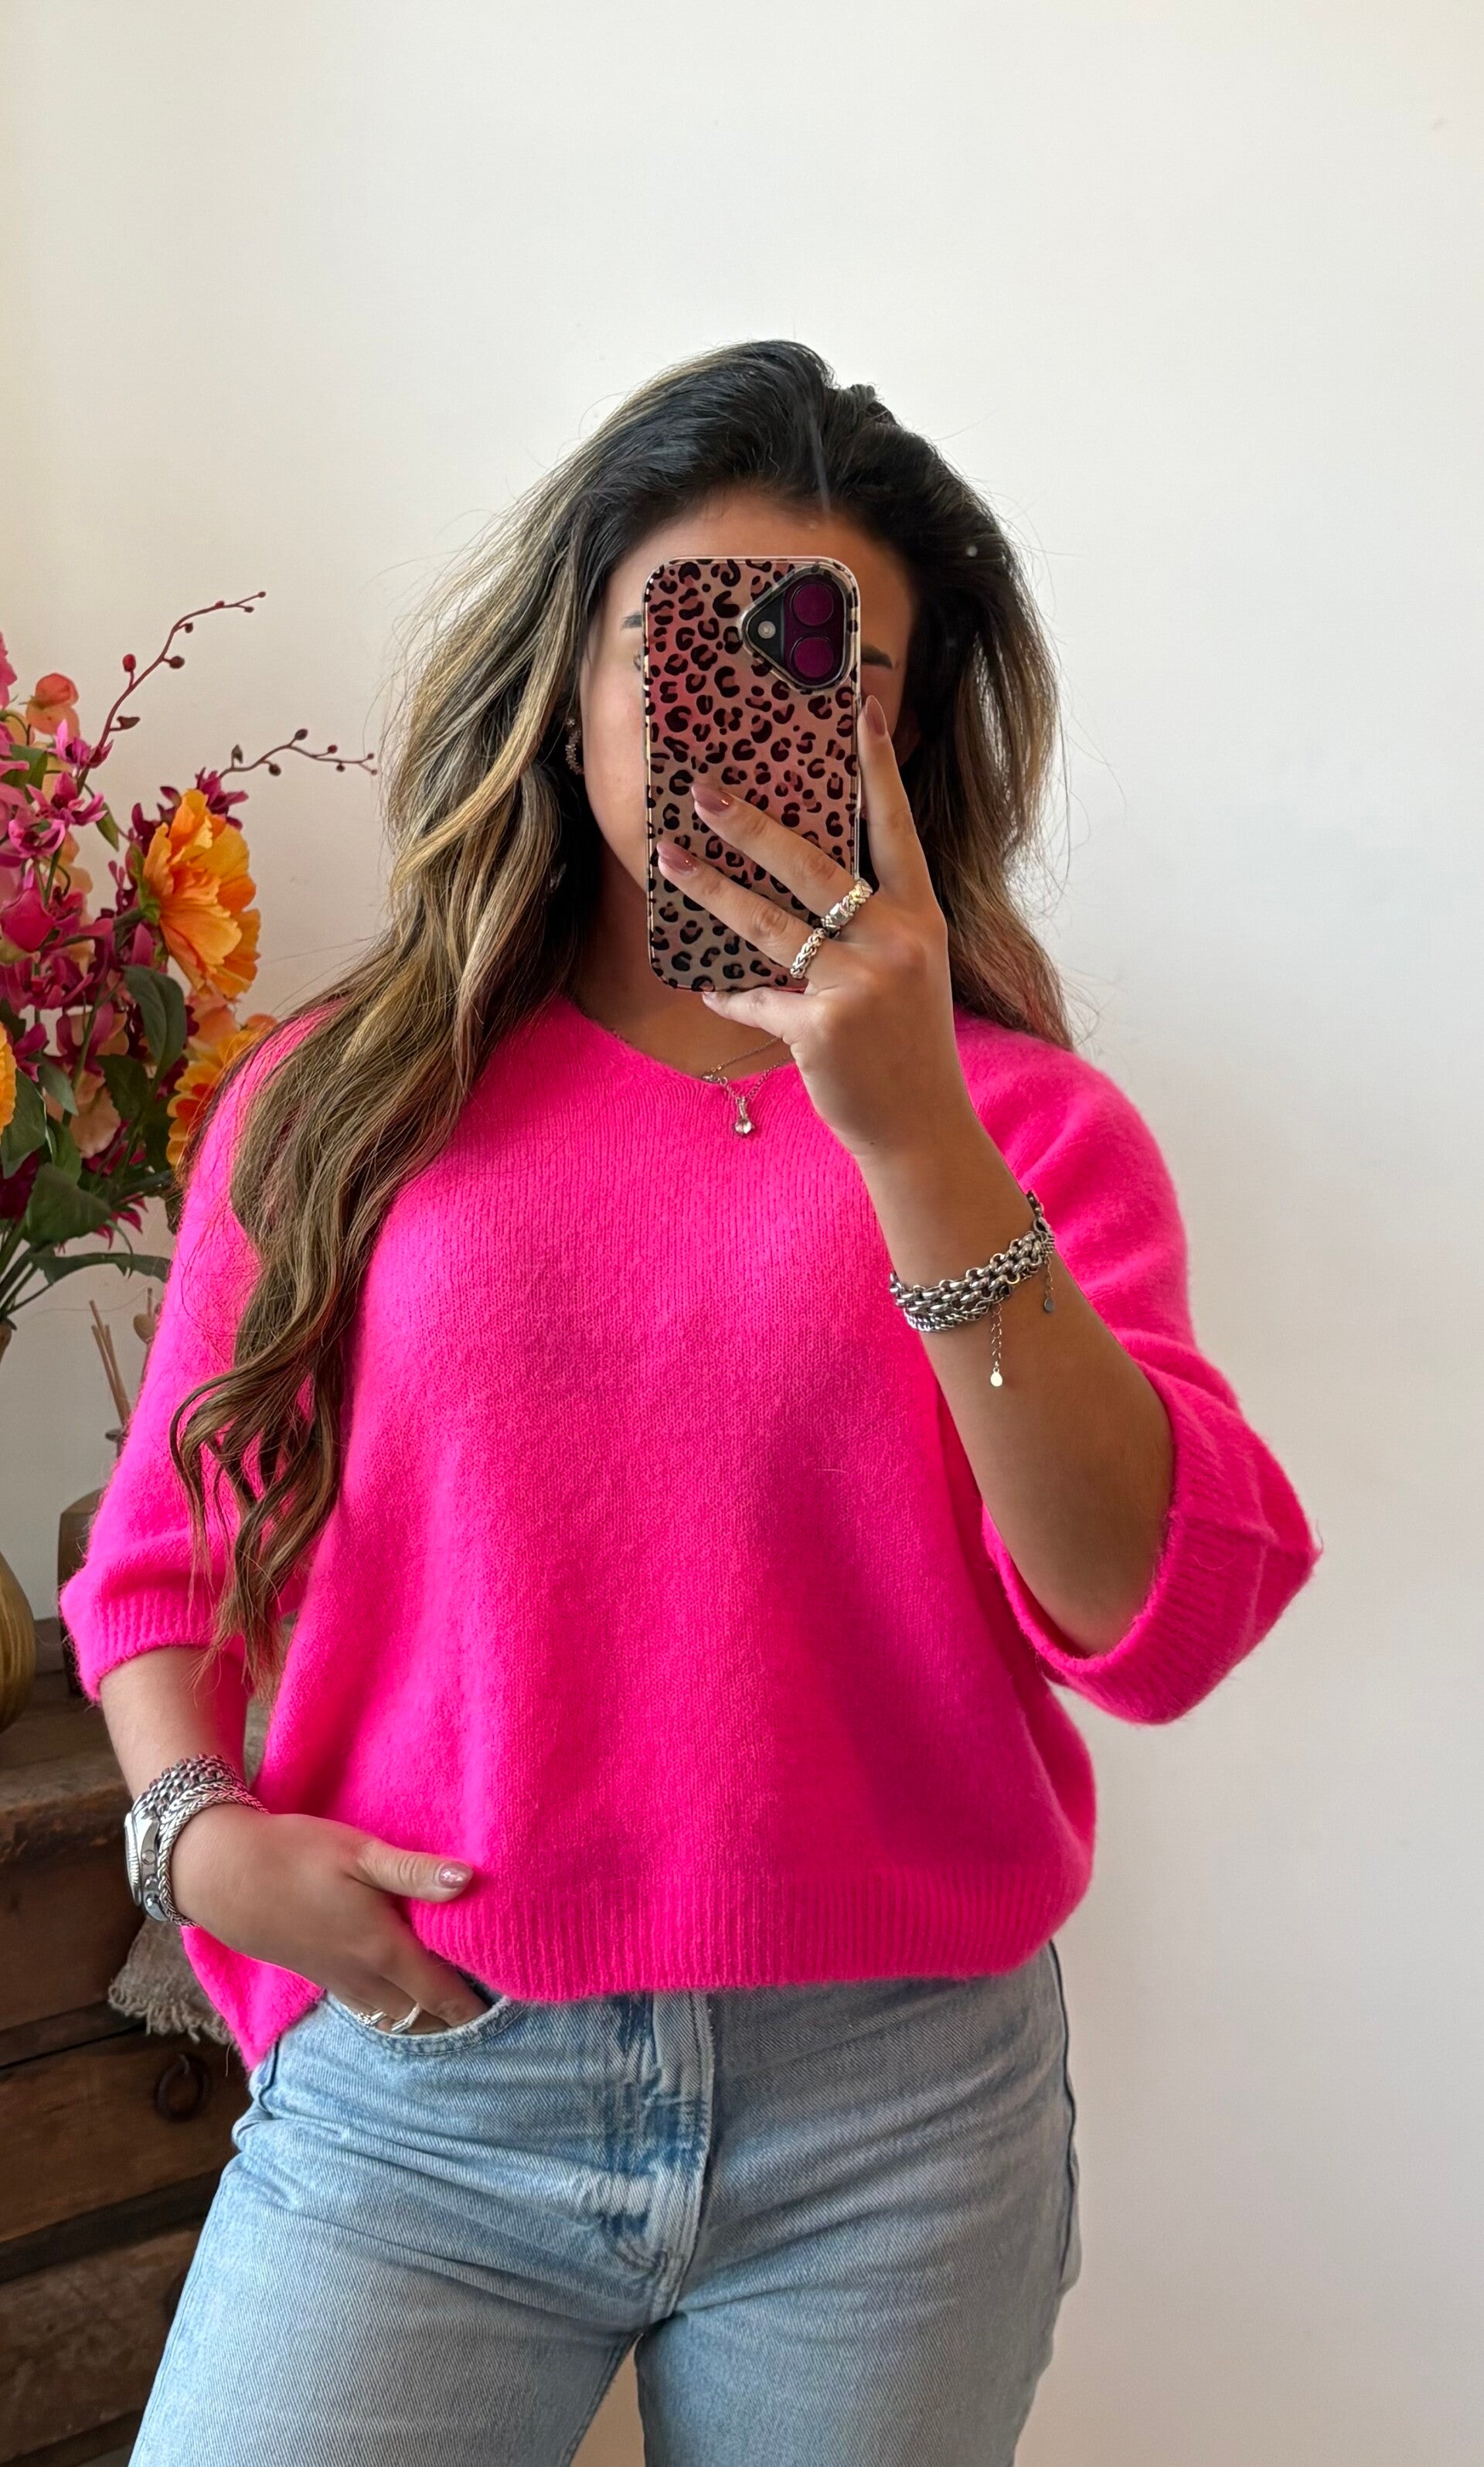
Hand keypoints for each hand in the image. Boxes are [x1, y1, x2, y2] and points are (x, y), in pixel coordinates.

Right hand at [169, 1804, 491, 2031]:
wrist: (224, 1875)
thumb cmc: (296, 1855)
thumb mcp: (359, 1852)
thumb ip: (413, 1873)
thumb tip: (468, 1880)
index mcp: (382, 1947)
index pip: (441, 1992)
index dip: (473, 2006)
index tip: (507, 2010)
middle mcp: (363, 1974)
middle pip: (420, 2015)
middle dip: (453, 2020)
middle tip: (490, 2016)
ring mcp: (337, 1979)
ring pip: (392, 2017)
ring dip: (423, 2020)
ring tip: (454, 2014)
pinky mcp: (318, 1975)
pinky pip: (366, 2007)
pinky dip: (392, 2012)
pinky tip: (401, 1999)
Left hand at [656, 692, 977, 1162]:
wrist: (922, 1127)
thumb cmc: (906, 1044)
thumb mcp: (910, 970)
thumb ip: (871, 922)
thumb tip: (802, 877)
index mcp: (919, 918)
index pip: (896, 829)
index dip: (878, 769)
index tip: (859, 709)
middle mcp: (894, 942)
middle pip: (811, 866)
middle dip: (750, 826)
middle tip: (702, 792)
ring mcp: (858, 985)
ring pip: (769, 925)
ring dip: (712, 891)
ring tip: (670, 860)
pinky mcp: (821, 1028)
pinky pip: (757, 997)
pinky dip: (732, 994)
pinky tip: (711, 986)